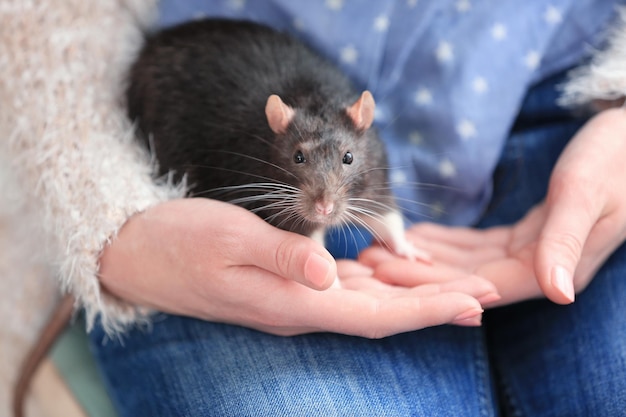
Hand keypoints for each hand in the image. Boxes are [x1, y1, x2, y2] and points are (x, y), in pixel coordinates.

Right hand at [98, 198, 496, 337]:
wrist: (138, 254)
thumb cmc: (178, 243)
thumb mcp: (227, 241)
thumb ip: (281, 256)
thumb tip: (330, 274)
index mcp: (291, 302)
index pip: (375, 314)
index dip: (428, 309)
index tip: (474, 302)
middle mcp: (299, 307)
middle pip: (381, 312)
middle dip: (435, 304)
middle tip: (486, 293)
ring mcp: (292, 298)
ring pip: (366, 301)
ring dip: (412, 295)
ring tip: (453, 284)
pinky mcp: (285, 284)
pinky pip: (343, 289)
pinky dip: (376, 282)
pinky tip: (393, 270)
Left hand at [360, 108, 625, 305]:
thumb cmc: (618, 157)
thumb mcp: (587, 192)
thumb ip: (566, 240)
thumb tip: (557, 293)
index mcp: (558, 265)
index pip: (482, 285)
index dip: (433, 284)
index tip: (388, 274)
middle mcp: (544, 266)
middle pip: (468, 278)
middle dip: (418, 272)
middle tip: (370, 262)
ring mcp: (537, 250)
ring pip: (470, 262)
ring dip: (427, 258)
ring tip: (383, 249)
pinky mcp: (531, 232)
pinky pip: (481, 244)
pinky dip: (450, 242)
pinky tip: (420, 238)